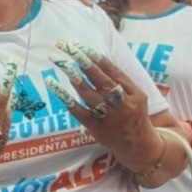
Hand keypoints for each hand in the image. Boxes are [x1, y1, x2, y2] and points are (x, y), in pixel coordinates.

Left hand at [44, 40, 161, 169]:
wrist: (138, 145)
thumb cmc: (134, 114)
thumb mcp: (136, 96)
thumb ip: (121, 81)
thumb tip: (96, 59)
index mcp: (135, 94)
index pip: (114, 71)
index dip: (97, 58)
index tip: (81, 46)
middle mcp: (123, 105)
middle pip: (101, 80)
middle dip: (83, 61)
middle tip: (68, 47)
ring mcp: (109, 118)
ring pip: (89, 94)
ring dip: (73, 76)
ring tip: (60, 61)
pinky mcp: (96, 129)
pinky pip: (78, 111)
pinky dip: (65, 97)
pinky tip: (53, 85)